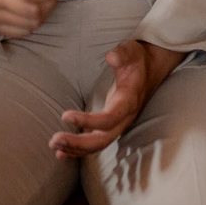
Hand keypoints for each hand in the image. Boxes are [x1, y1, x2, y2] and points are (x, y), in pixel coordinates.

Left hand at [51, 39, 185, 158]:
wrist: (151, 69)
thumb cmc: (137, 60)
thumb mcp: (132, 51)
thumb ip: (122, 54)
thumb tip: (111, 56)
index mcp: (129, 101)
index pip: (109, 119)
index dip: (88, 121)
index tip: (65, 115)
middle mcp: (125, 118)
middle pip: (103, 139)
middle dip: (78, 144)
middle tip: (54, 140)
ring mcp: (119, 124)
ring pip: (99, 145)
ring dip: (76, 149)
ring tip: (54, 146)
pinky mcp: (111, 125)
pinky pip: (96, 142)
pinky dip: (79, 150)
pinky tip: (62, 153)